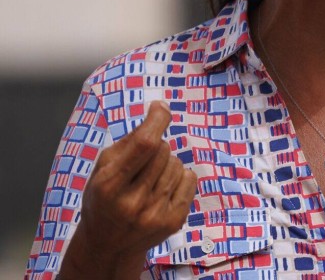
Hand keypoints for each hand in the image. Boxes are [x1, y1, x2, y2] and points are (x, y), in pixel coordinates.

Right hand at [59, 102, 196, 278]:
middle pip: (164, 150)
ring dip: (167, 165)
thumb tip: (161, 109)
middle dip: (156, 148)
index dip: (157, 121)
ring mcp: (155, 215)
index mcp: (108, 186)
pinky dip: (180, 177)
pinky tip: (163, 190)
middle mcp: (132, 203)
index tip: (160, 108)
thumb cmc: (104, 198)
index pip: (145, 145)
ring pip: (178, 164)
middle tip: (143, 163)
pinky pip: (191, 179)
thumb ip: (130, 140)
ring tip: (149, 181)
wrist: (108, 247)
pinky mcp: (173, 222)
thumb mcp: (103, 169)